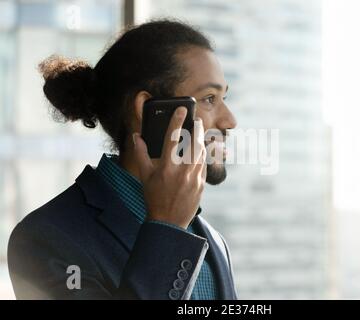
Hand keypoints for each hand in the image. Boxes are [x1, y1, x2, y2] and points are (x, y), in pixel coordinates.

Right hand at [133, 107, 206, 228]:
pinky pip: (205, 165)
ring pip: (202, 153)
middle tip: (197, 119)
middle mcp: (181, 172)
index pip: (172, 138)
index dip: (177, 121)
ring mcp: (194, 179)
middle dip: (197, 128)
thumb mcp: (145, 176)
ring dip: (202, 140)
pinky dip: (204, 155)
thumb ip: (141, 154)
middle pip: (193, 143)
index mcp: (166, 168)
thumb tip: (137, 136)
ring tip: (201, 132)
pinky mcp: (201, 185)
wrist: (168, 222)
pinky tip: (203, 150)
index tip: (182, 109)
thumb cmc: (154, 197)